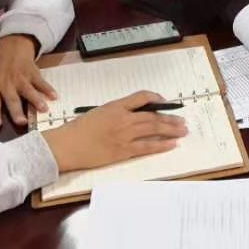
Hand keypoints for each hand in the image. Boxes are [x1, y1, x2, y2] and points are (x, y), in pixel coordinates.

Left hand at [0, 34, 55, 128]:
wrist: (11, 46)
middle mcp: (6, 83)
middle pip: (12, 99)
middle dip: (16, 111)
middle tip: (21, 123)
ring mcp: (21, 78)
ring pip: (29, 90)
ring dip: (36, 100)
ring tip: (43, 110)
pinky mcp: (33, 73)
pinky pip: (41, 82)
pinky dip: (48, 89)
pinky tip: (54, 96)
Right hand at [41, 91, 187, 172]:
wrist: (66, 146)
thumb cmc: (78, 129)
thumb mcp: (99, 112)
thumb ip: (118, 112)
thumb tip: (136, 114)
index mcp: (116, 106)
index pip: (142, 97)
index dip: (157, 98)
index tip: (165, 103)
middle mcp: (123, 119)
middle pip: (152, 116)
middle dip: (170, 118)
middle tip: (181, 120)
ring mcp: (124, 136)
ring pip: (153, 130)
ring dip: (170, 130)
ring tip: (182, 131)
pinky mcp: (123, 151)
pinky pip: (147, 147)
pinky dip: (161, 145)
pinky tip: (171, 144)